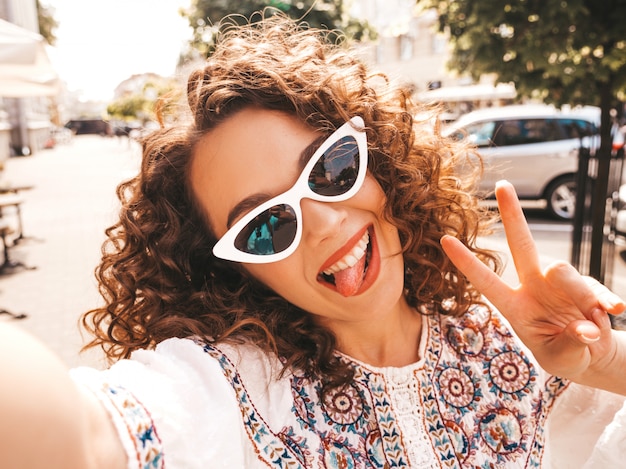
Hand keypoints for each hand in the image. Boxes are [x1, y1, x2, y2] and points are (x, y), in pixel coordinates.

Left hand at [441, 180, 625, 391]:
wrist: (590, 357)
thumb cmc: (561, 354)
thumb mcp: (559, 358)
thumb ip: (568, 344)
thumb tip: (584, 329)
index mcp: (514, 306)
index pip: (485, 281)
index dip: (466, 262)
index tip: (444, 239)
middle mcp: (534, 287)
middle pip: (522, 244)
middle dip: (512, 215)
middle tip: (502, 185)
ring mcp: (562, 284)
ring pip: (564, 271)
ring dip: (579, 297)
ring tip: (589, 327)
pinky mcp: (590, 288)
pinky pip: (598, 289)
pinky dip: (606, 300)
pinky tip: (614, 311)